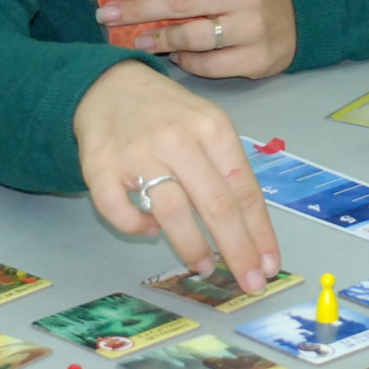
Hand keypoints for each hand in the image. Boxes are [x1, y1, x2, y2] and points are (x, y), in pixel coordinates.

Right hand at [75, 60, 283, 290]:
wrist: (108, 86)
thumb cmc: (168, 114)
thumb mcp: (208, 126)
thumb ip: (227, 170)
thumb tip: (249, 231)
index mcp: (212, 128)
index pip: (244, 190)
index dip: (259, 233)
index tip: (268, 266)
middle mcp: (177, 139)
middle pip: (216, 205)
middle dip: (237, 251)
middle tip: (249, 282)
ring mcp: (137, 153)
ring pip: (173, 212)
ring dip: (193, 247)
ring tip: (203, 266)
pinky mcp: (100, 167)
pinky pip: (120, 211)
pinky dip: (136, 227)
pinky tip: (148, 230)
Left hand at [93, 0, 297, 81]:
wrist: (297, 19)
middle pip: (180, 2)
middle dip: (137, 9)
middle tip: (107, 16)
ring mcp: (253, 28)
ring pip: (192, 36)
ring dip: (157, 39)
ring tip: (135, 39)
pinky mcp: (257, 59)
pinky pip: (209, 64)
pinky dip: (186, 61)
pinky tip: (173, 56)